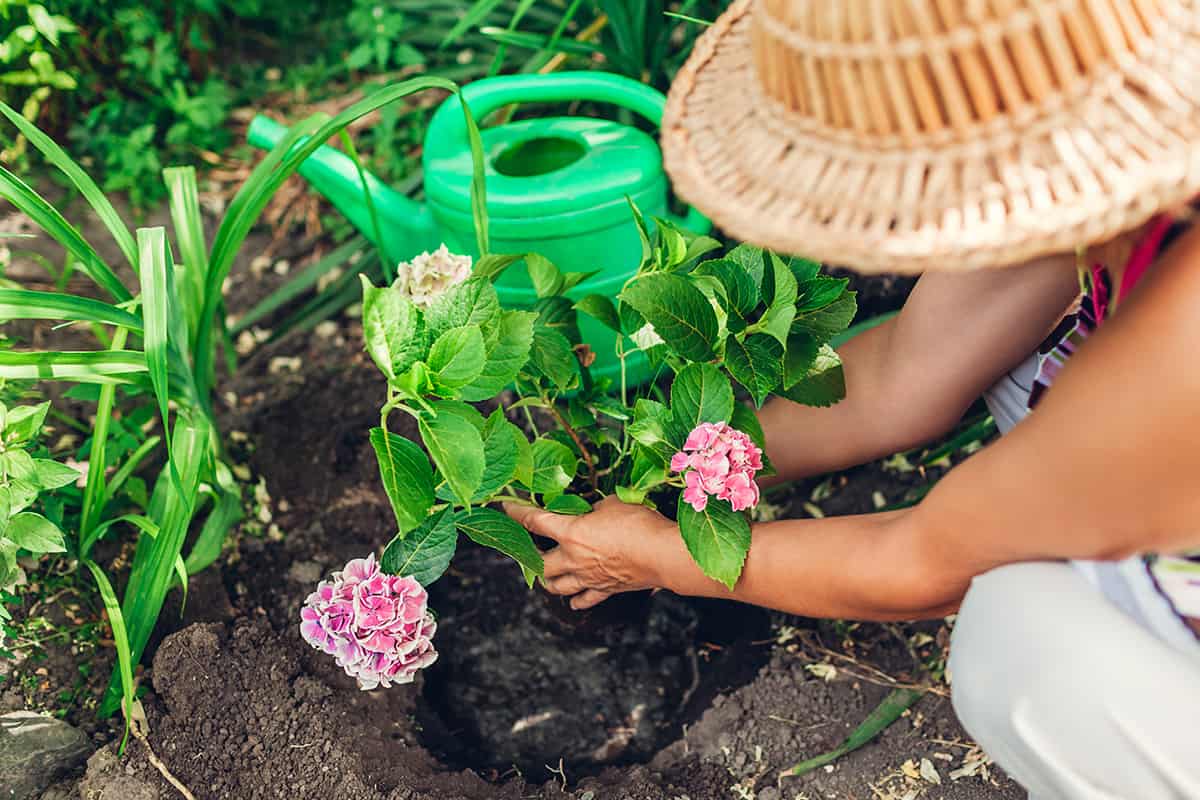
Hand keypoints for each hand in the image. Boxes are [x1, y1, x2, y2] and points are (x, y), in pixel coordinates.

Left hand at [503, 496, 682, 609]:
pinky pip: (584, 600)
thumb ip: (595, 508)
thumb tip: (591, 512)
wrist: (662, 555)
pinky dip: (576, 600)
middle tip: (529, 549)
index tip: (505, 506)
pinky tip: (573, 600)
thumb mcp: (613, 503)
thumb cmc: (639, 524)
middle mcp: (573, 558)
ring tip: (544, 575)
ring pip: (556, 587)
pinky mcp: (605, 590)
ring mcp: (588, 578)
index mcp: (571, 532)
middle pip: (540, 564)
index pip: (534, 521)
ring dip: (548, 581)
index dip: (516, 512)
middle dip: (530, 557)